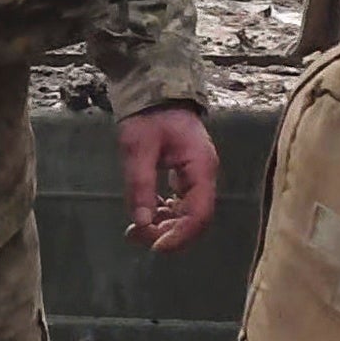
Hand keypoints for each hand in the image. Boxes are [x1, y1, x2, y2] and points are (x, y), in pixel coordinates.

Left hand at [119, 105, 220, 253]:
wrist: (156, 94)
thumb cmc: (149, 117)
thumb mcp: (138, 149)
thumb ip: (141, 185)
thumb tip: (141, 223)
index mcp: (201, 168)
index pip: (200, 214)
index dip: (180, 235)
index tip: (154, 246)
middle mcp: (204, 176)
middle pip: (195, 219)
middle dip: (168, 233)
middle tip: (135, 235)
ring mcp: (197, 177)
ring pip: (188, 214)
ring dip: (165, 226)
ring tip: (135, 229)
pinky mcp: (187, 176)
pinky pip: (181, 204)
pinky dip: (165, 214)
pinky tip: (147, 214)